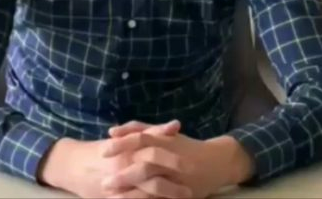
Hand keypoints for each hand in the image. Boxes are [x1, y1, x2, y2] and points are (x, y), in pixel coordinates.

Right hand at [39, 120, 188, 198]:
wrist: (71, 165)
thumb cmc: (103, 151)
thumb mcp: (126, 138)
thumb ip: (150, 133)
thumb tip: (176, 126)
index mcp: (128, 150)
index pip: (155, 154)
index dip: (175, 160)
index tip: (193, 165)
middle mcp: (123, 168)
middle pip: (152, 180)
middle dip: (172, 185)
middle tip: (191, 188)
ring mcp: (118, 186)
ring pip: (145, 195)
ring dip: (164, 197)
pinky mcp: (113, 198)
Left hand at [102, 125, 254, 198]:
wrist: (219, 161)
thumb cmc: (186, 146)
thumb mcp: (166, 134)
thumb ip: (141, 130)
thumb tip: (112, 132)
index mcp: (166, 141)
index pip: (141, 139)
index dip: (122, 144)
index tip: (102, 152)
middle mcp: (172, 158)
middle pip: (146, 165)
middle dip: (124, 175)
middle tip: (104, 183)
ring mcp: (178, 177)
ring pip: (153, 186)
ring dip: (132, 193)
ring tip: (113, 198)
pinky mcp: (181, 192)